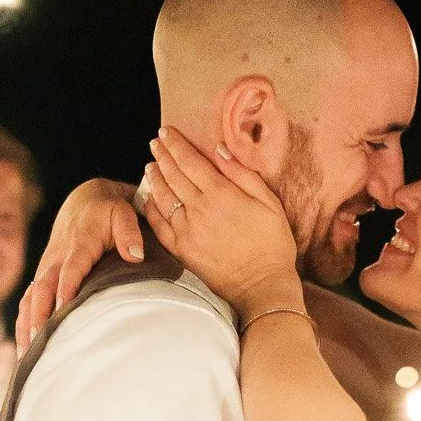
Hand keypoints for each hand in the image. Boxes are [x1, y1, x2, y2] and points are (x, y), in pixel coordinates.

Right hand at [17, 178, 143, 353]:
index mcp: (79, 243)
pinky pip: (29, 300)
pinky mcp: (42, 276)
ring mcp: (47, 267)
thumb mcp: (125, 212)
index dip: (66, 288)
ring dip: (27, 324)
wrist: (86, 200)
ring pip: (32, 297)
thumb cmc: (111, 210)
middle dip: (40, 314)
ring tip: (27, 355)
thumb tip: (136, 255)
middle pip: (44, 288)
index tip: (63, 310)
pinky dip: (24, 323)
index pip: (71, 268)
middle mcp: (57, 257)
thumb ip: (130, 232)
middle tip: (40, 341)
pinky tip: (24, 349)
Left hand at [144, 129, 300, 319]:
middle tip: (155, 142)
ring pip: (163, 197)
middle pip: (173, 175)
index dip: (176, 144)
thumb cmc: (272, 245)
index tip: (167, 132)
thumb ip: (243, 174)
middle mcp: (200, 209)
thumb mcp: (269, 203)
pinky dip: (151, 208)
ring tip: (150, 165)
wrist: (263, 288)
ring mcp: (187, 231)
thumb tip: (220, 150)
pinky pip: (160, 225)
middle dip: (162, 155)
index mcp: (222, 194)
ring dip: (154, 178)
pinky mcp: (182, 251)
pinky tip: (148, 198)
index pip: (190, 161)